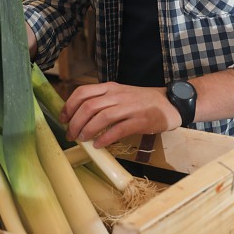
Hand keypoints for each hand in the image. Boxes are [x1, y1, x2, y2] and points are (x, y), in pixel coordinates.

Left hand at [59, 81, 181, 146]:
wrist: (170, 103)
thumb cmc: (142, 102)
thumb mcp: (120, 95)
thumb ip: (102, 101)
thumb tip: (79, 116)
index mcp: (110, 88)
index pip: (83, 92)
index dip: (69, 106)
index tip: (63, 119)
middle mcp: (118, 95)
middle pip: (89, 106)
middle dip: (75, 122)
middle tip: (70, 135)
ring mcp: (130, 107)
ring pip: (102, 117)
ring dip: (87, 130)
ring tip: (82, 140)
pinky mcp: (140, 120)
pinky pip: (118, 129)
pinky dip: (105, 138)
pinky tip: (98, 145)